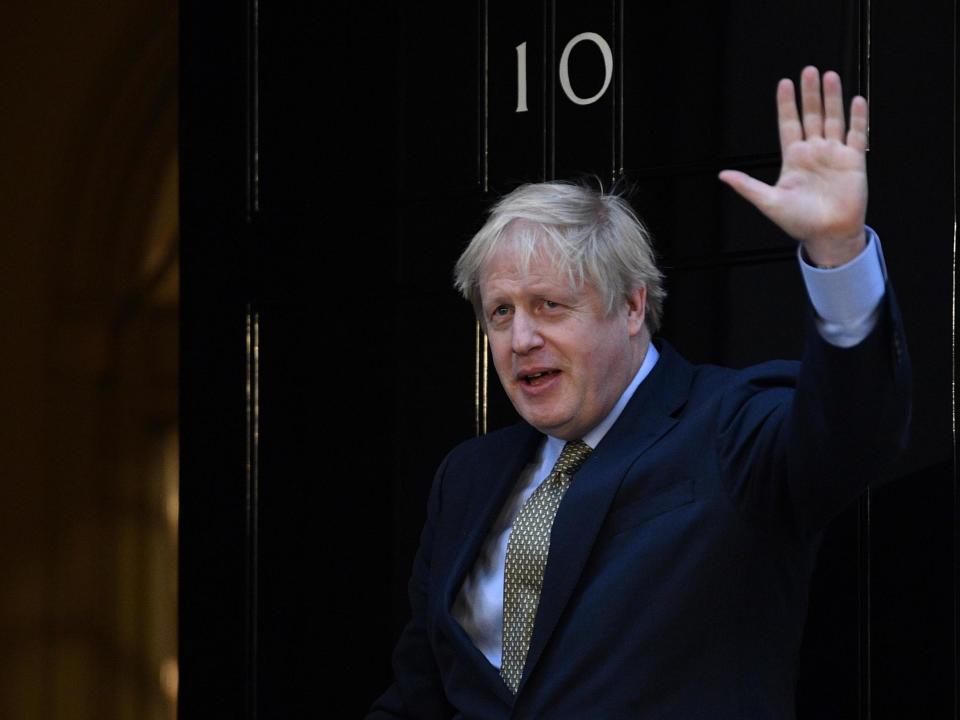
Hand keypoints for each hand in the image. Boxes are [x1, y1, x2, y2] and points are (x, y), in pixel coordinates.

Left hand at [719, 67, 867, 266]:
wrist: (827, 235)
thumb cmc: (799, 221)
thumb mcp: (769, 202)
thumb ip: (747, 186)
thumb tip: (723, 175)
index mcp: (793, 159)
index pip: (788, 124)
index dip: (786, 104)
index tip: (785, 83)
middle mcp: (814, 152)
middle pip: (811, 115)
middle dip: (810, 94)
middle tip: (808, 71)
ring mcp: (834, 154)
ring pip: (833, 119)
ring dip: (832, 99)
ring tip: (829, 77)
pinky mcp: (854, 161)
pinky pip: (856, 134)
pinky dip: (857, 118)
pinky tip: (856, 100)